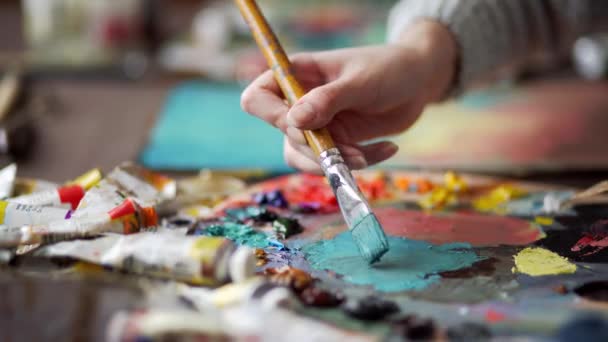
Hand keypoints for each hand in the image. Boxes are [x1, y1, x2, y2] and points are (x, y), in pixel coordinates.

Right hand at [241, 20, 456, 172]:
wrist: (419, 82)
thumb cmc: (389, 68)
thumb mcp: (360, 81)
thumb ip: (327, 100)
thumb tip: (294, 121)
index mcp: (297, 75)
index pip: (258, 98)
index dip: (273, 117)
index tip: (302, 126)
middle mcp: (300, 102)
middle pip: (285, 136)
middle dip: (316, 148)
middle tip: (350, 151)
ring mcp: (317, 125)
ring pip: (304, 157)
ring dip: (334, 163)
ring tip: (367, 156)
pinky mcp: (336, 142)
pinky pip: (334, 163)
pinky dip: (359, 162)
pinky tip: (387, 148)